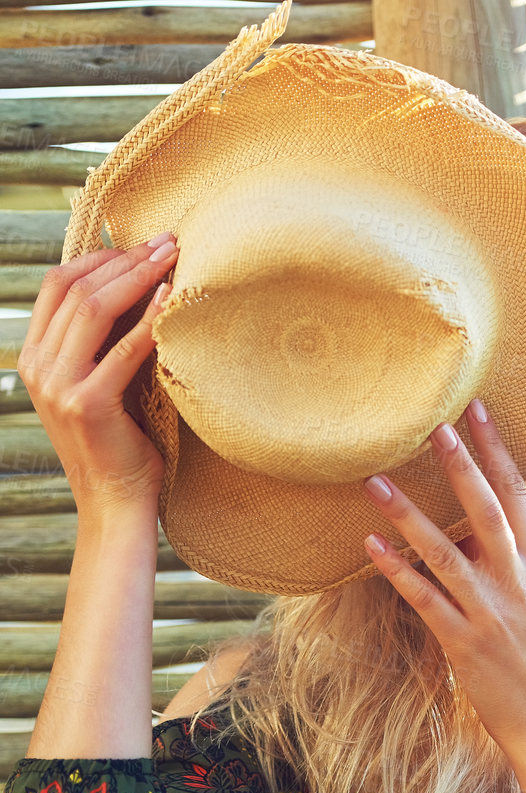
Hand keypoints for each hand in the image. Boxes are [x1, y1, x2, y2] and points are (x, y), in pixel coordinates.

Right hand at [17, 232, 180, 519]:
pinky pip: (123, 350)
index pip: (57, 286)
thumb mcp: (101, 386)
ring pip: (93, 309)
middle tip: (167, 241)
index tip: (141, 245)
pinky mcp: (87, 404)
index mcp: (35, 357)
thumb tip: (140, 291)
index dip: (99, 258)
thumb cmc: (121, 444)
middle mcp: (38, 366)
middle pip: (75, 288)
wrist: (116, 502)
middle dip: (124, 259)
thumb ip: (104, 346)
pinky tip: (172, 299)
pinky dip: (149, 319)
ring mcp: (58, 385)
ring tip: (173, 258)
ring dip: (137, 277)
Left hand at [360, 399, 525, 771]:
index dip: (498, 451)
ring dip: (408, 514)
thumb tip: (487, 532)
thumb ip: (517, 567)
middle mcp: (519, 583)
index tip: (478, 411)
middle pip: (487, 511)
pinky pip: (424, 600)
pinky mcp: (465, 644)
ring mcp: (492, 613)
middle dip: (460, 464)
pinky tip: (368, 546)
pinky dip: (396, 571)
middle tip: (434, 423)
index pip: (520, 496)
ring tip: (376, 481)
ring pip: (446, 551)